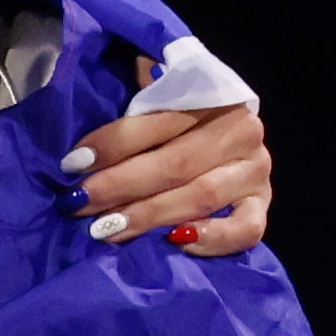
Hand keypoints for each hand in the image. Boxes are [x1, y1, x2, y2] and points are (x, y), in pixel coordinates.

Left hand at [63, 97, 271, 258]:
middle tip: (79, 203)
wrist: (223, 137)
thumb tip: (92, 118)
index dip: (113, 142)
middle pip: (176, 162)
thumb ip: (135, 95)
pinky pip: (245, 230)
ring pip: (202, 196)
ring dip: (149, 215)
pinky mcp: (262, 207)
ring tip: (106, 229)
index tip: (73, 163)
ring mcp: (256, 171)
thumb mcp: (155, 95)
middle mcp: (242, 130)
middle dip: (120, 186)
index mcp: (214, 94)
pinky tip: (173, 242)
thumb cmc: (172, 119)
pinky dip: (211, 239)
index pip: (158, 120)